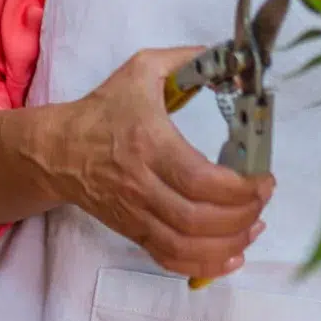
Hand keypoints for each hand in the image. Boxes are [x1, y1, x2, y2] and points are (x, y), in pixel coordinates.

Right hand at [45, 48, 270, 279]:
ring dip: (230, 243)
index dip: (240, 189)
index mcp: (149, 143)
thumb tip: (230, 55)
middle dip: (243, 215)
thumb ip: (187, 59)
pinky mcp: (133, 232)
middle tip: (262, 198)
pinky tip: (232, 254)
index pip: (200, 180)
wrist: (57, 150)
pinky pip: (171, 260)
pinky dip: (205, 265)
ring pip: (187, 246)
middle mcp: (141, 185)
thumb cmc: (103, 110)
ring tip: (254, 226)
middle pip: (199, 219)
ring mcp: (136, 214)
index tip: (263, 179)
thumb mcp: (142, 70)